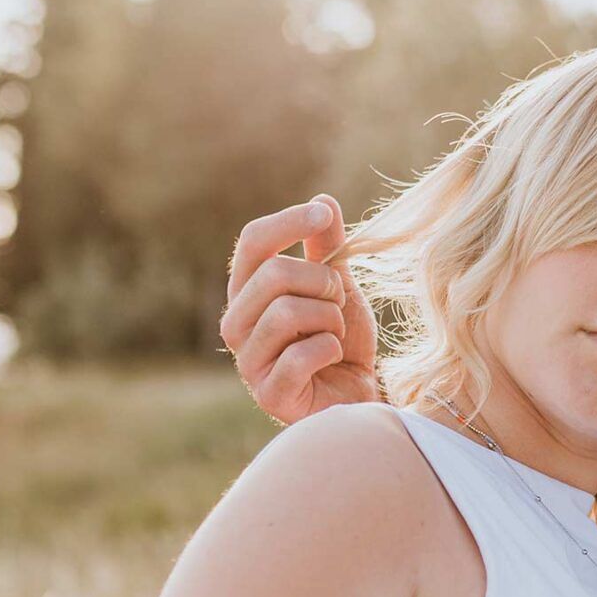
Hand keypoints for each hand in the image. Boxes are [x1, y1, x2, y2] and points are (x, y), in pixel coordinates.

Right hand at [220, 197, 380, 422]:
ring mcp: (248, 362)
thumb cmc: (341, 341)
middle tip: (338, 302)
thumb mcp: (338, 287)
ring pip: (288, 312)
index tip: (322, 216)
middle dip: (322, 283)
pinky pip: (303, 354)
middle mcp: (236, 324)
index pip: (251, 242)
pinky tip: (333, 359)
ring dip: (330, 319)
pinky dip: (331, 350)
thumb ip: (327, 247)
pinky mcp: (269, 395)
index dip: (287, 222)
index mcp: (247, 292)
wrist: (359, 396)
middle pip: (274, 275)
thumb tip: (322, 200)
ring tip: (335, 334)